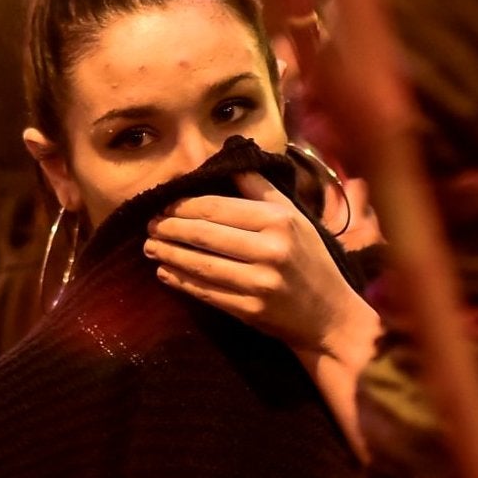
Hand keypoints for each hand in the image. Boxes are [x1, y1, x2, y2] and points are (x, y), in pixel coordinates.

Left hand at [146, 174, 378, 362]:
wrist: (329, 315)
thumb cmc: (310, 259)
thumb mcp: (295, 217)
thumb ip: (261, 189)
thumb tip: (228, 162)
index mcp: (278, 221)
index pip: (217, 207)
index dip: (184, 206)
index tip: (164, 204)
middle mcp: (269, 250)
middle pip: (204, 235)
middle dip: (169, 228)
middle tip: (149, 224)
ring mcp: (258, 283)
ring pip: (200, 264)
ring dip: (168, 254)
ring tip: (149, 247)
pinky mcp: (249, 311)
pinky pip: (206, 293)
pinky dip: (181, 281)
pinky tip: (165, 273)